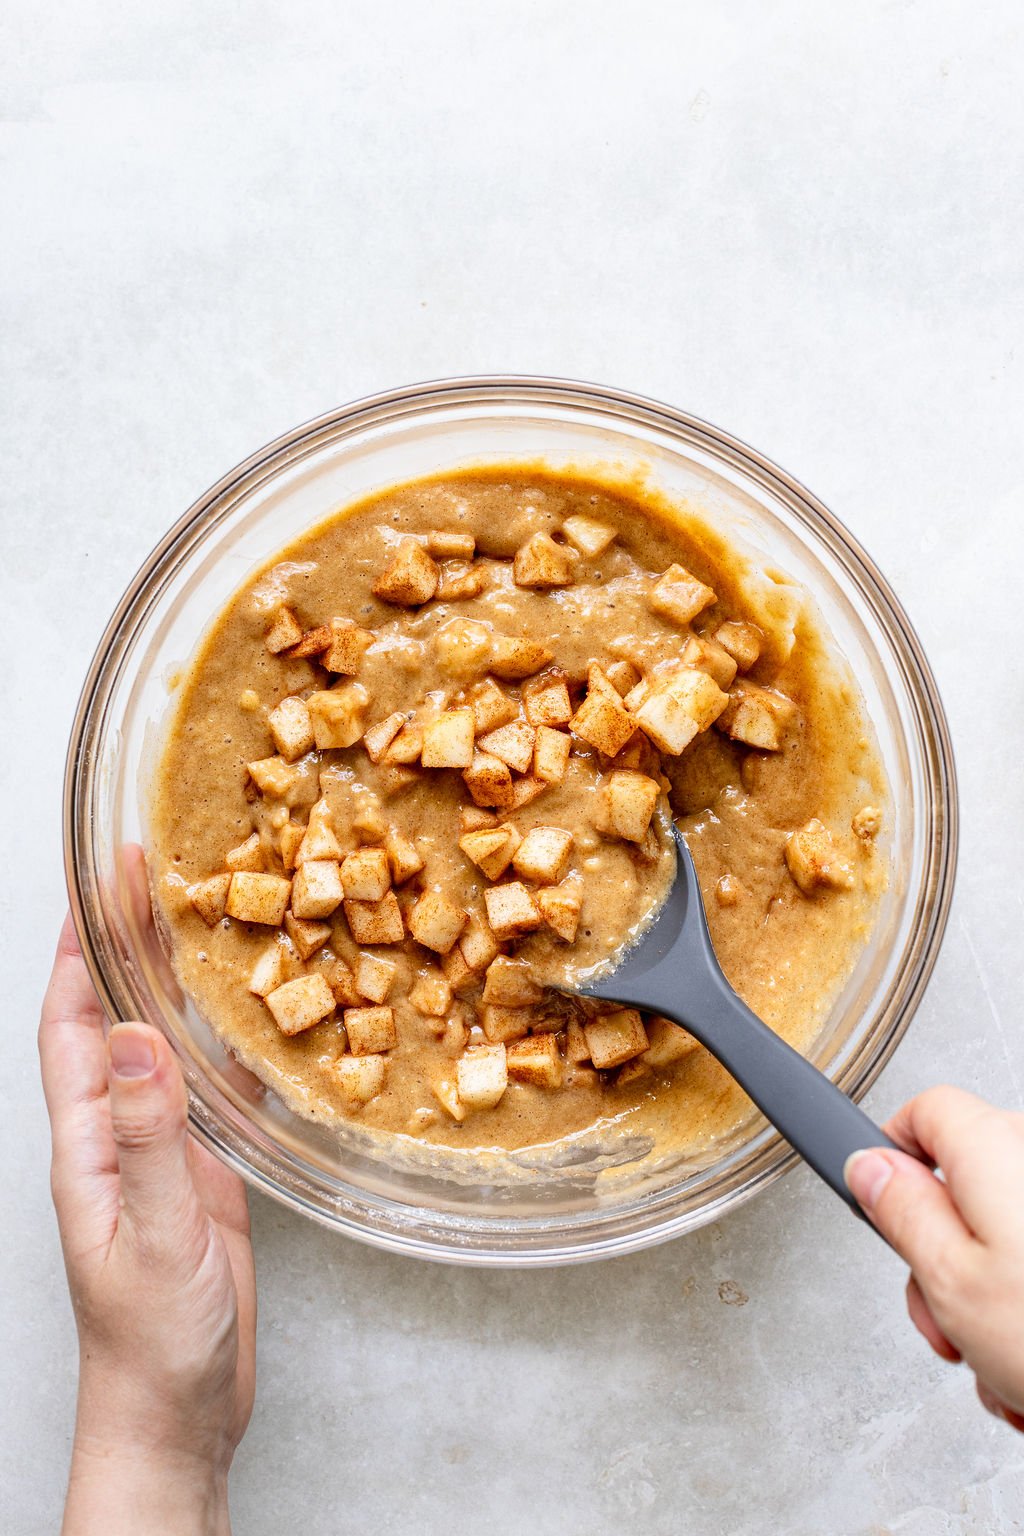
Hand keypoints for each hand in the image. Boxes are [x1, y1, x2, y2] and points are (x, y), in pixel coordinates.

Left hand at [40, 915, 256, 1533]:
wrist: (175, 1411)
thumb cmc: (147, 1341)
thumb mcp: (150, 1233)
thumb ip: (146, 1137)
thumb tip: (132, 1037)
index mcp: (87, 1141)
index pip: (74, 1022)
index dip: (83, 948)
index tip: (103, 881)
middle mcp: (118, 1132)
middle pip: (117, 1016)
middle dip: (129, 943)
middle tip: (161, 875)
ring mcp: (162, 1150)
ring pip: (166, 1045)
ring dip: (178, 983)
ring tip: (211, 924)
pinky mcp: (205, 1174)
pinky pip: (216, 1091)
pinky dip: (233, 1046)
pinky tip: (261, 1021)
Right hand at [845, 1086, 1023, 1431]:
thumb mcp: (952, 1282)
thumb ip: (901, 1213)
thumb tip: (869, 1167)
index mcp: (1000, 1147)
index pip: (924, 1113)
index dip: (891, 1163)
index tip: (883, 1213)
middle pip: (966, 1187)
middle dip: (946, 1268)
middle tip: (950, 1329)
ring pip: (1010, 1240)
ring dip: (994, 1310)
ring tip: (1009, 1369)